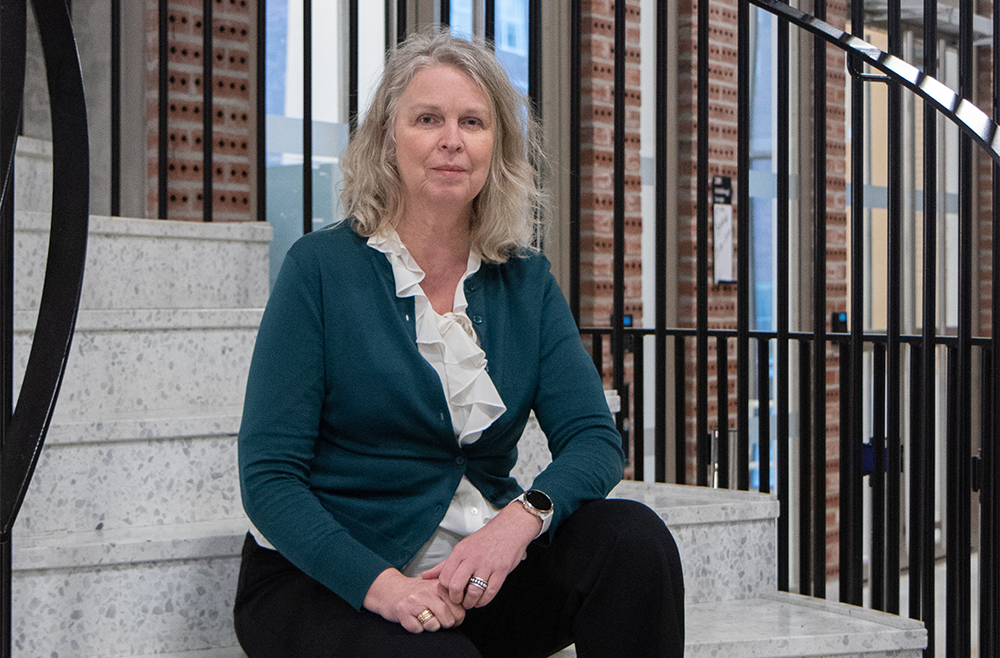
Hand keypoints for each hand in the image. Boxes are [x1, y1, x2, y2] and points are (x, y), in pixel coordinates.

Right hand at [362, 568, 466, 632]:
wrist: (390, 590)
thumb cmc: (417, 592)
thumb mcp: (436, 585)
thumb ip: (453, 592)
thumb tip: (471, 599)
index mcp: (440, 586)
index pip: (460, 610)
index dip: (457, 618)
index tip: (450, 616)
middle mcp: (428, 592)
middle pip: (448, 620)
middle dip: (444, 625)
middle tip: (437, 619)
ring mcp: (415, 601)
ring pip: (434, 626)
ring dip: (430, 627)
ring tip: (425, 618)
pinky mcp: (403, 611)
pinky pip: (417, 629)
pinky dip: (416, 628)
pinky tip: (413, 619)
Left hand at [421, 500, 540, 608]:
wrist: (510, 528)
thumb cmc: (485, 540)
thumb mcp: (462, 548)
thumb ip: (444, 564)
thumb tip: (425, 576)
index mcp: (460, 552)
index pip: (445, 578)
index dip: (446, 590)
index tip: (450, 592)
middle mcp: (472, 558)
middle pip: (456, 586)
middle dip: (456, 598)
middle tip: (459, 600)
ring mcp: (487, 565)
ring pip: (473, 592)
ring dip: (470, 602)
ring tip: (470, 602)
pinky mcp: (501, 571)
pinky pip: (490, 592)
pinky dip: (484, 601)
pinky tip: (481, 600)